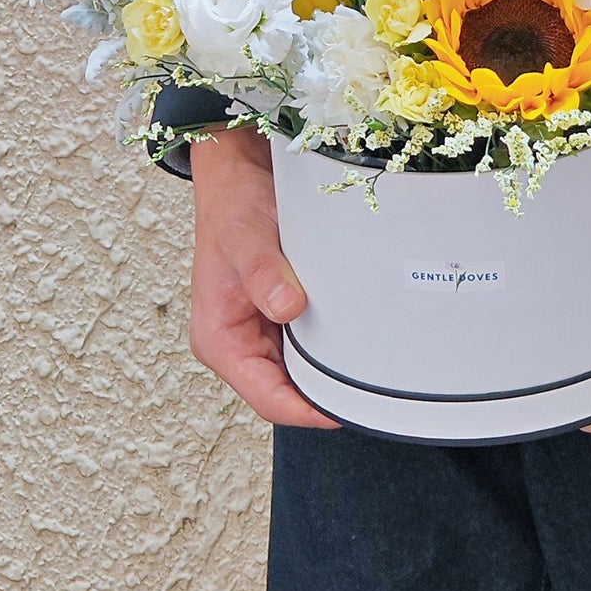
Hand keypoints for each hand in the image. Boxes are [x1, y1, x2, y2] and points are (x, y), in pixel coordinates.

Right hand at [189, 125, 339, 429]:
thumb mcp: (246, 239)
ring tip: (369, 370)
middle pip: (286, 390)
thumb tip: (287, 307)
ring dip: (329, 371)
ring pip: (300, 370)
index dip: (304, 410)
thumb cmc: (232, 209)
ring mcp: (260, 330)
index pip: (266, 396)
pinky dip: (330, 345)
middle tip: (370, 393)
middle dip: (324, 396)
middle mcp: (239, 342)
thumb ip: (264, 273)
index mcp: (220, 340)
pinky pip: (308, 344)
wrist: (239, 178)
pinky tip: (356, 339)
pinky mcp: (280, 314)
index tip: (340, 411)